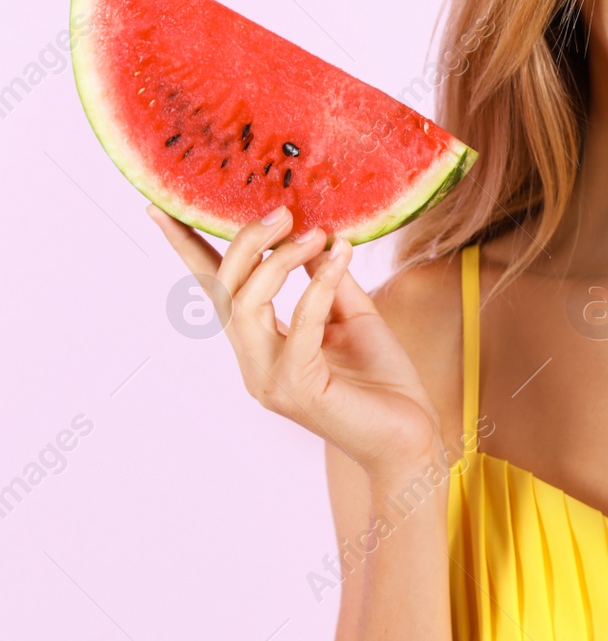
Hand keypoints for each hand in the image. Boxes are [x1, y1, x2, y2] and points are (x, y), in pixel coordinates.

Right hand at [147, 205, 446, 485]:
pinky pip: (299, 327)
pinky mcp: (297, 389)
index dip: (188, 249)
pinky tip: (340, 259)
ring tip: (315, 233)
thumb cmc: (382, 380)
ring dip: (280, 262)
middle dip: (248, 243)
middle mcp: (255, 362)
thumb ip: (328, 281)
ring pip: (248, 306)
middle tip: (283, 212)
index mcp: (261, 343)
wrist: (410, 437)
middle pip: (227, 290)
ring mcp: (269, 379)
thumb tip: (316, 234)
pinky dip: (317, 287)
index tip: (160, 208)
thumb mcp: (354, 316)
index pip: (217, 290)